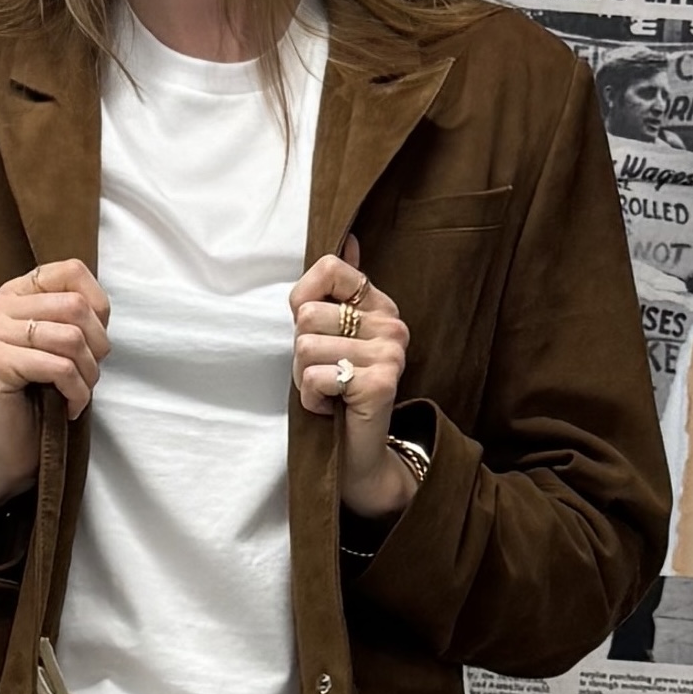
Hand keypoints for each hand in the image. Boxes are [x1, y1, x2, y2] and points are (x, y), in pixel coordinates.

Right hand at [0, 259, 107, 516]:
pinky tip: (71, 408)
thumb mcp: (62, 345)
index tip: (94, 341)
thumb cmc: (41, 397)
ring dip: (89, 374)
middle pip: (75, 306)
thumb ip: (75, 316)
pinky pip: (59, 368)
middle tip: (89, 375)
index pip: (70, 271)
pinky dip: (77, 393)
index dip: (98, 305)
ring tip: (80, 392)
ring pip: (71, 338)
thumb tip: (99, 308)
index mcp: (12, 293)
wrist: (10, 449)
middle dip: (98, 347)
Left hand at [290, 232, 412, 518]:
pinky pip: (317, 377)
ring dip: (305, 378)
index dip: (304, 300)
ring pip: (306, 347)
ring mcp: (390, 354)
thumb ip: (336, 291)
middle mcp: (392, 325)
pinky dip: (312, 399)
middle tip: (323, 374)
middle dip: (300, 352)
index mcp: (380, 306)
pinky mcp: (381, 383)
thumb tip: (348, 240)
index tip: (314, 330)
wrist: (359, 453)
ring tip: (329, 392)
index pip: (330, 269)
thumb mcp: (333, 336)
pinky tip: (332, 408)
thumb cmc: (338, 392)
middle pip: (307, 316)